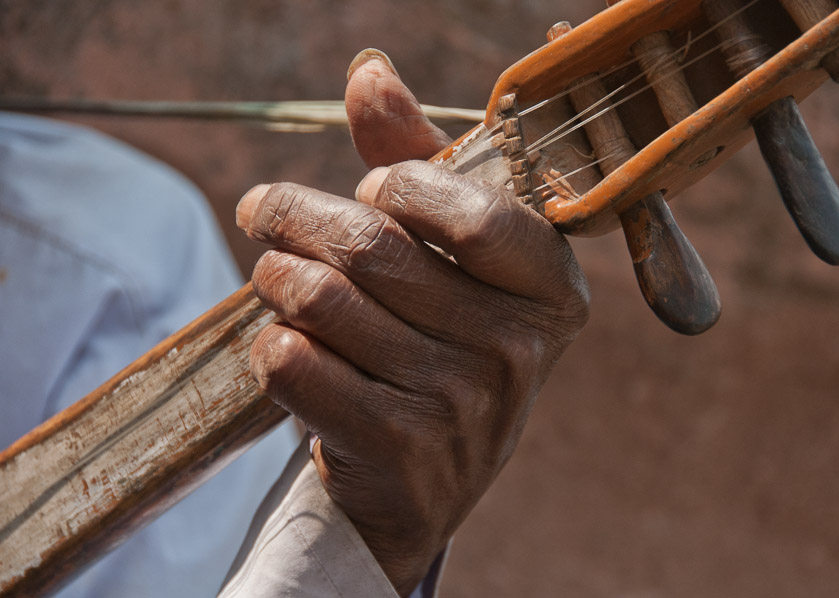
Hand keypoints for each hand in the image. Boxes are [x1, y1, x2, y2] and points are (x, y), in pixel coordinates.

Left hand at [235, 50, 588, 595]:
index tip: (366, 188)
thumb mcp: (453, 259)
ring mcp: (461, 405)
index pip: (466, 206)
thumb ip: (417, 163)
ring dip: (274, 278)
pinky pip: (295, 366)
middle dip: (295, 216)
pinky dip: (271, 346)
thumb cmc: (441, 343)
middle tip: (263, 211)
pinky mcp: (397, 448)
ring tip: (270, 276)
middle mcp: (518, 349)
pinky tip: (282, 344)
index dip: (397, 185)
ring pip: (321, 302)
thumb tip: (371, 73)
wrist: (429, 482)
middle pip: (371, 248)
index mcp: (551, 289)